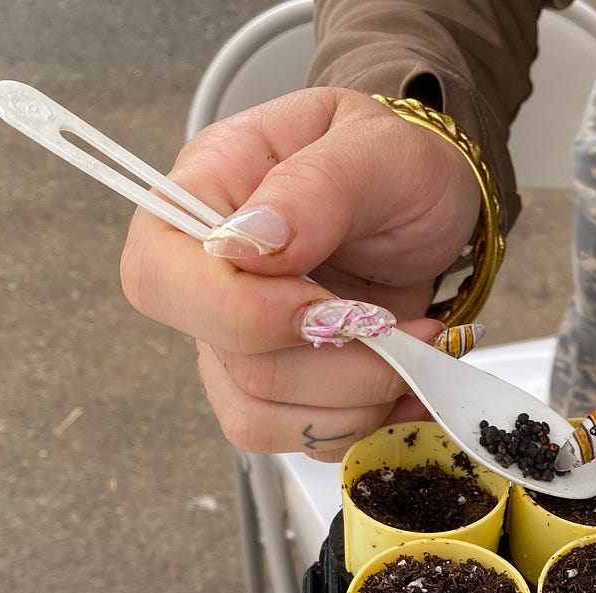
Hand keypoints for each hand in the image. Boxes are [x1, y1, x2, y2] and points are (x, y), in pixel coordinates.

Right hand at [119, 87, 479, 458]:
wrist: (435, 202)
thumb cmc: (397, 163)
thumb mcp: (374, 150)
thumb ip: (313, 188)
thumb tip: (247, 244)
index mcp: (203, 196)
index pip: (160, 279)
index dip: (241, 314)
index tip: (329, 307)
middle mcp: (206, 277)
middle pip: (231, 363)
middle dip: (337, 364)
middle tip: (404, 327)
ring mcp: (239, 339)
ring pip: (260, 417)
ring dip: (355, 401)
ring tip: (412, 349)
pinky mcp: (281, 385)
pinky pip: (300, 438)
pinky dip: (366, 422)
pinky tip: (406, 381)